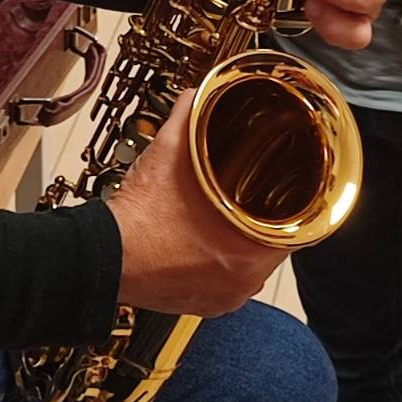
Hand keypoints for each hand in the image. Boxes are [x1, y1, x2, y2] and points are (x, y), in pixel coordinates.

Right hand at [107, 90, 285, 316]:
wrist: (103, 255)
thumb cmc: (138, 216)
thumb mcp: (168, 153)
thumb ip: (188, 117)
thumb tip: (196, 94)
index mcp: (248, 251)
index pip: (298, 231)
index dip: (296, 206)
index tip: (289, 192)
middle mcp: (241, 283)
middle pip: (275, 248)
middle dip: (266, 222)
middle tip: (252, 199)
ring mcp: (222, 298)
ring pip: (250, 266)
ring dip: (244, 243)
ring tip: (230, 218)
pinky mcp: (202, 306)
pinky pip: (226, 282)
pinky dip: (222, 263)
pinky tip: (209, 242)